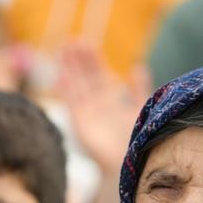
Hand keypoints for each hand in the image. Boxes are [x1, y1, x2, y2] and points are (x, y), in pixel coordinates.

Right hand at [55, 42, 147, 175]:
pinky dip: (65, 90)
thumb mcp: (141, 109)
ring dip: (69, 69)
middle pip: (84, 77)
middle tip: (73, 40)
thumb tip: (137, 67)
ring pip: (76, 86)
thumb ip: (138, 90)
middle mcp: (95, 106)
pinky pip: (71, 103)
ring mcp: (86, 114)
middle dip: (79, 60)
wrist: (130, 162)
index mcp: (109, 100)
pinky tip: (61, 75)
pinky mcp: (80, 124)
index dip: (92, 60)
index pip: (98, 75)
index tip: (87, 43)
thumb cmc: (137, 139)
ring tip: (64, 49)